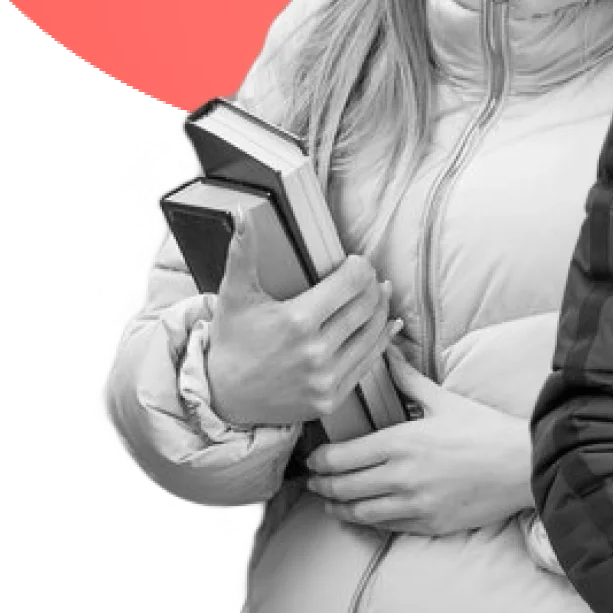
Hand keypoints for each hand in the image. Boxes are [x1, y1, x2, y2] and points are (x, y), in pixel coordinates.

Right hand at [203, 221, 397, 429]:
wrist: (223, 398)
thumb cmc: (232, 342)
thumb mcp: (235, 295)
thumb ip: (242, 252)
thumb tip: (241, 214)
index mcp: (297, 321)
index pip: (352, 282)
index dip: (359, 267)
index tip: (355, 262)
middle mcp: (316, 352)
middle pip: (367, 305)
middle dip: (372, 285)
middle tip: (368, 277)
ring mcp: (326, 378)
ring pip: (374, 333)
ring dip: (382, 309)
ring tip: (380, 294)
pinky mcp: (332, 398)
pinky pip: (369, 363)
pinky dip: (382, 340)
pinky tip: (388, 325)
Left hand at [305, 351, 533, 538]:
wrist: (521, 465)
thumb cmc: (484, 429)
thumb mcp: (443, 400)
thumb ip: (408, 380)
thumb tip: (387, 351)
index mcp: (401, 442)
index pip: (343, 457)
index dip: (320, 462)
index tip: (312, 460)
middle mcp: (401, 476)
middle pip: (344, 487)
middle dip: (322, 486)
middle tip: (312, 483)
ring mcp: (414, 504)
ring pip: (360, 512)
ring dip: (338, 508)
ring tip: (330, 503)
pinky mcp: (428, 524)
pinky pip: (386, 527)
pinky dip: (368, 522)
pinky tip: (363, 515)